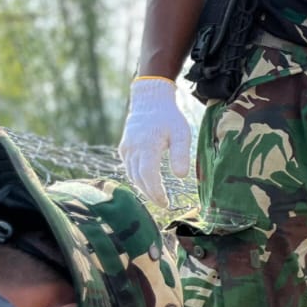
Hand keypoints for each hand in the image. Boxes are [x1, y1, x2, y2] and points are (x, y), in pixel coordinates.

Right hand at [118, 77, 190, 207]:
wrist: (150, 101)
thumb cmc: (169, 118)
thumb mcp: (182, 134)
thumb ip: (181, 155)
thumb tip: (181, 177)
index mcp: (147, 146)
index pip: (149, 176)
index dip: (156, 192)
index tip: (166, 203)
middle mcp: (132, 149)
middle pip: (139, 179)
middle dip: (151, 194)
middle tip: (164, 205)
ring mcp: (126, 149)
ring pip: (132, 175)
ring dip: (144, 189)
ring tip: (158, 199)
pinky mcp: (124, 149)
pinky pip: (129, 168)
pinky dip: (138, 179)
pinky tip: (148, 186)